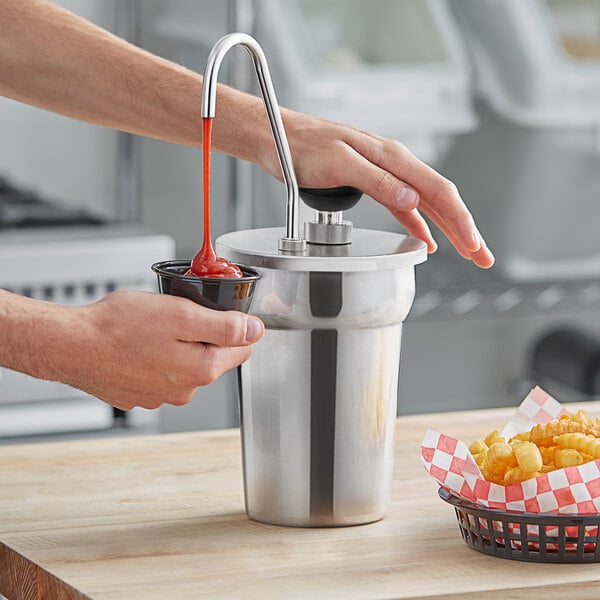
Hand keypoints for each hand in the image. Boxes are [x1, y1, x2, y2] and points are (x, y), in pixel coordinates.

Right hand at [62, 291, 263, 410]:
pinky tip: (138, 345)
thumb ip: (224, 325)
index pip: (241, 349)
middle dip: (204, 335)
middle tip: (178, 315)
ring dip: (178, 346)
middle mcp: (184, 390)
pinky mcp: (139, 395)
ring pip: (185, 365)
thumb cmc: (118, 327)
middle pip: (213, 357)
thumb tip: (255, 331)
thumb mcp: (181, 315)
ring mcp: (160, 396)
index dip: (236, 326)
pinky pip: (160, 373)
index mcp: (201, 370)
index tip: (221, 313)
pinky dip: (155, 358)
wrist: (71, 345)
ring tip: (153, 329)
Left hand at [271, 110, 493, 268]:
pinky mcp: (371, 182)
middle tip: (482, 256)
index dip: (460, 222)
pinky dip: (419, 225)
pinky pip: (404, 207)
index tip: (473, 246)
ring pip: (426, 204)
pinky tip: (426, 240)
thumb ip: (377, 182)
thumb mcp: (340, 163)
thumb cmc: (302, 146)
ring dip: (447, 229)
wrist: (278, 137)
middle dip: (465, 230)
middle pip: (440, 199)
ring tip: (466, 250)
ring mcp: (384, 173)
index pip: (438, 191)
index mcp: (392, 157)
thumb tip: (412, 201)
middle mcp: (393, 164)